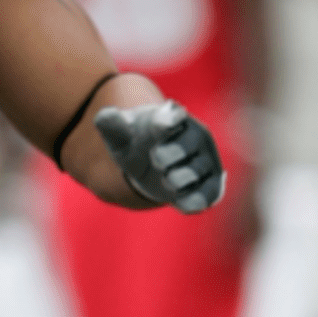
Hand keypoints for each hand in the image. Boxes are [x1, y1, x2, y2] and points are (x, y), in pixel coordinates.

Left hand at [93, 100, 225, 212]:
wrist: (147, 164)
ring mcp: (205, 160)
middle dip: (168, 154)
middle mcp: (195, 135)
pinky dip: (194, 201)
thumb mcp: (118, 131)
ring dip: (177, 179)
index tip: (163, 122)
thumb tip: (107, 116)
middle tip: (156, 158)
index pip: (171, 115)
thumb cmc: (134, 140)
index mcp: (172, 116)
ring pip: (195, 172)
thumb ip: (110, 121)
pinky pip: (207, 195)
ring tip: (167, 178)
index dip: (167, 119)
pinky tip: (181, 201)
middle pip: (185, 145)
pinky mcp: (209, 185)